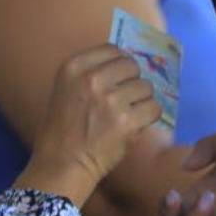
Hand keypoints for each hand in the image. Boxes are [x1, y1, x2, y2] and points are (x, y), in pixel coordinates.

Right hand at [16, 45, 160, 204]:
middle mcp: (92, 79)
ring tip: (127, 114)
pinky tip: (135, 124)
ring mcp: (111, 100)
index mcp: (74, 67)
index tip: (118, 79)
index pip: (113, 50)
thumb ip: (90, 72)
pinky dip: (149, 116)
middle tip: (124, 99)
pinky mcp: (127, 121)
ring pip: (146, 86)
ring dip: (141, 100)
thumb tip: (125, 61)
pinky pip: (154, 107)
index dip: (120, 64)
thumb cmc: (63, 129)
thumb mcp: (66, 88)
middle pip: (132, 66)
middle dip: (131, 81)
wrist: (62, 165)